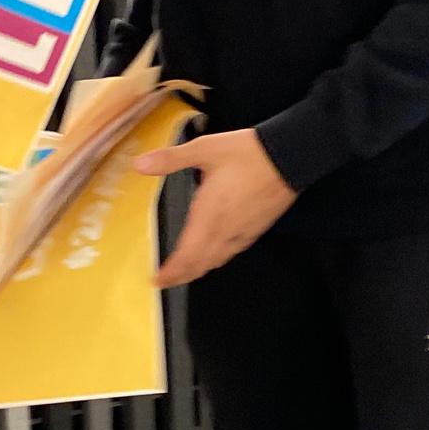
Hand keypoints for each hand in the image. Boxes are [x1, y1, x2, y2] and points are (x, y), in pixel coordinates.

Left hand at [136, 129, 295, 287]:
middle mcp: (225, 230)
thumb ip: (171, 159)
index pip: (186, 255)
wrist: (288, 157)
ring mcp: (241, 233)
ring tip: (184, 272)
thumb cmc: (247, 153)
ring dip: (198, 269)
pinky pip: (231, 252)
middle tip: (166, 281)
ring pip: (216, 261)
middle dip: (181, 275)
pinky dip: (216, 259)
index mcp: (209, 215)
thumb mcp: (205, 148)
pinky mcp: (254, 230)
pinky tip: (213, 254)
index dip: (171, 272)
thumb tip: (140, 164)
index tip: (157, 280)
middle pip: (200, 265)